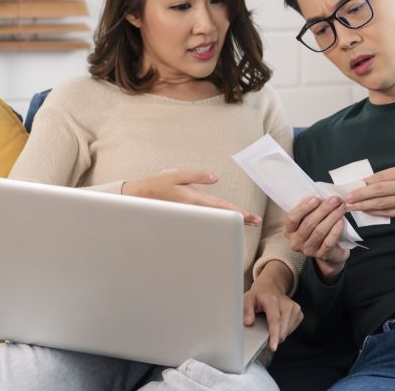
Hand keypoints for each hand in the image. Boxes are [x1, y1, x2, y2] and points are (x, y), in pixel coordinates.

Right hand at [123, 169, 260, 226]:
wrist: (138, 198)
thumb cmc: (157, 185)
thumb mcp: (177, 174)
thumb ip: (197, 175)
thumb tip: (216, 178)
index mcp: (194, 200)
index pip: (220, 208)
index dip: (236, 213)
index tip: (249, 217)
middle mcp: (194, 209)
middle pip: (221, 216)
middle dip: (239, 218)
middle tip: (256, 221)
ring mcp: (192, 214)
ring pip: (215, 218)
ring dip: (231, 219)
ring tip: (247, 220)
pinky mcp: (188, 214)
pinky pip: (206, 219)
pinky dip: (218, 219)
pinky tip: (226, 221)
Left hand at [243, 266, 301, 351]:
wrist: (270, 286)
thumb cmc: (259, 294)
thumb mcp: (248, 299)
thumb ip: (247, 310)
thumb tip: (248, 322)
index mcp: (273, 300)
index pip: (275, 320)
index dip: (274, 335)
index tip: (273, 347)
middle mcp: (286, 304)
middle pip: (282, 330)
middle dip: (273, 337)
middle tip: (264, 333)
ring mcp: (295, 308)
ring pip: (287, 332)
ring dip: (278, 333)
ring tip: (270, 323)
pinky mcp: (299, 313)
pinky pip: (291, 329)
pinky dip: (284, 330)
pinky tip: (278, 322)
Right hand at [284, 197, 349, 282]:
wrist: (329, 251)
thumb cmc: (317, 228)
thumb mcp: (309, 218)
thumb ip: (310, 208)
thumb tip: (322, 195)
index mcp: (289, 230)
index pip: (292, 218)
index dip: (304, 208)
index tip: (316, 198)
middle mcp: (296, 242)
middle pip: (308, 223)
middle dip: (323, 209)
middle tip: (335, 199)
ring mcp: (308, 250)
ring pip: (319, 231)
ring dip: (332, 217)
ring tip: (341, 207)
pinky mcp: (321, 255)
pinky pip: (329, 242)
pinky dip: (335, 231)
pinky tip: (341, 221)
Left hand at [345, 162, 394, 230]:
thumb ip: (392, 177)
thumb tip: (367, 183)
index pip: (381, 176)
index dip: (364, 182)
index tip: (352, 186)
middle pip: (379, 189)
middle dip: (361, 194)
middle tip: (347, 198)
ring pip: (383, 202)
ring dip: (365, 205)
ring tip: (353, 206)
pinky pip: (390, 212)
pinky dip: (377, 212)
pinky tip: (368, 212)